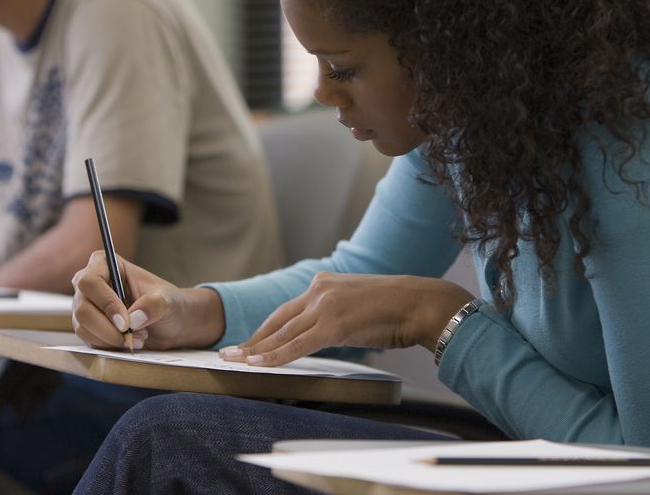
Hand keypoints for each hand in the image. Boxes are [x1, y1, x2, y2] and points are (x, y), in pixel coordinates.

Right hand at [71, 251, 223, 350]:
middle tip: (132, 336)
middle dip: (109, 328)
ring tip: (137, 338)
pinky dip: (108, 345)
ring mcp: (84, 305)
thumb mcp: (167, 300)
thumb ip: (154, 305)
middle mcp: (89, 283)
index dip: (106, 304)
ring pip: (82, 327)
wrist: (168, 322)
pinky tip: (127, 342)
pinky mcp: (86, 325)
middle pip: (82, 308)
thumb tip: (134, 318)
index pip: (90, 282)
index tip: (126, 323)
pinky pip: (87, 339)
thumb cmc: (166, 303)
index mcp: (104, 264)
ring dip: (111, 338)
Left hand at [220, 272, 472, 367]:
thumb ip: (335, 313)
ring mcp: (324, 307)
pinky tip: (258, 364)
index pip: (286, 310)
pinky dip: (274, 356)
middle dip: (252, 339)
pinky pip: (296, 345)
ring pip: (281, 333)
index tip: (249, 342)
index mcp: (324, 284)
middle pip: (277, 320)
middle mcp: (319, 291)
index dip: (265, 329)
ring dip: (255, 350)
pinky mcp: (332, 326)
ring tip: (234, 361)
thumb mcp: (356, 304)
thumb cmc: (395, 309)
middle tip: (229, 352)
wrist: (419, 304)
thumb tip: (324, 332)